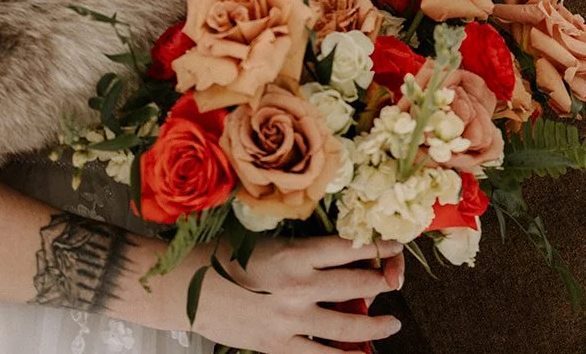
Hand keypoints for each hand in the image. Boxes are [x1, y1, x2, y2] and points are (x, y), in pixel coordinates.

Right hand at [193, 233, 404, 352]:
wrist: (188, 287)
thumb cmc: (224, 256)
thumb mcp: (267, 241)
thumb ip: (302, 249)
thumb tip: (338, 254)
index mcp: (295, 253)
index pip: (349, 248)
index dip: (377, 246)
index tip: (394, 244)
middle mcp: (299, 286)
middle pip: (357, 285)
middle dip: (383, 282)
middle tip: (396, 280)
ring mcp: (291, 320)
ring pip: (348, 327)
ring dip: (376, 325)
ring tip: (392, 323)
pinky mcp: (279, 346)